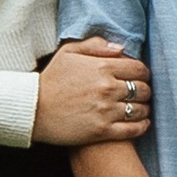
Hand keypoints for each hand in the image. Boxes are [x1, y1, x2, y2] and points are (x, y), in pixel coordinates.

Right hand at [32, 37, 154, 148]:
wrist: (31, 110)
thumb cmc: (50, 80)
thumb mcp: (68, 52)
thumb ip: (96, 45)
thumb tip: (121, 48)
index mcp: (102, 67)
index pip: (139, 69)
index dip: (143, 73)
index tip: (140, 77)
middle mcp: (108, 88)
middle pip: (142, 89)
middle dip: (144, 90)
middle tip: (140, 94)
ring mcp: (106, 111)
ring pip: (140, 109)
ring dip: (144, 108)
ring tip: (141, 108)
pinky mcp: (101, 131)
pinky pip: (132, 130)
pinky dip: (142, 127)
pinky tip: (142, 124)